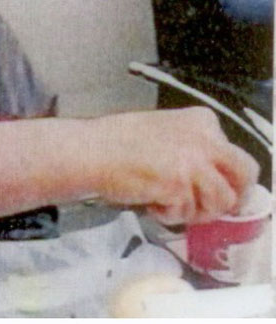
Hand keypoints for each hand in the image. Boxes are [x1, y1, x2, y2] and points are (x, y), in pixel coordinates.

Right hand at [89, 107, 258, 224]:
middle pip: (244, 175)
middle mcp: (205, 139)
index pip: (234, 154)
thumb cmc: (115, 141)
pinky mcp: (179, 187)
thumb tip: (210, 176)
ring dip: (193, 209)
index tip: (210, 185)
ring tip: (166, 201)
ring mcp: (194, 164)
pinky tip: (148, 200)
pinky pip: (186, 214)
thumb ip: (192, 147)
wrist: (90, 150)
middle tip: (209, 204)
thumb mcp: (163, 130)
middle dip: (229, 194)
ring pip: (220, 202)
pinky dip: (167, 214)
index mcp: (201, 121)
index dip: (224, 176)